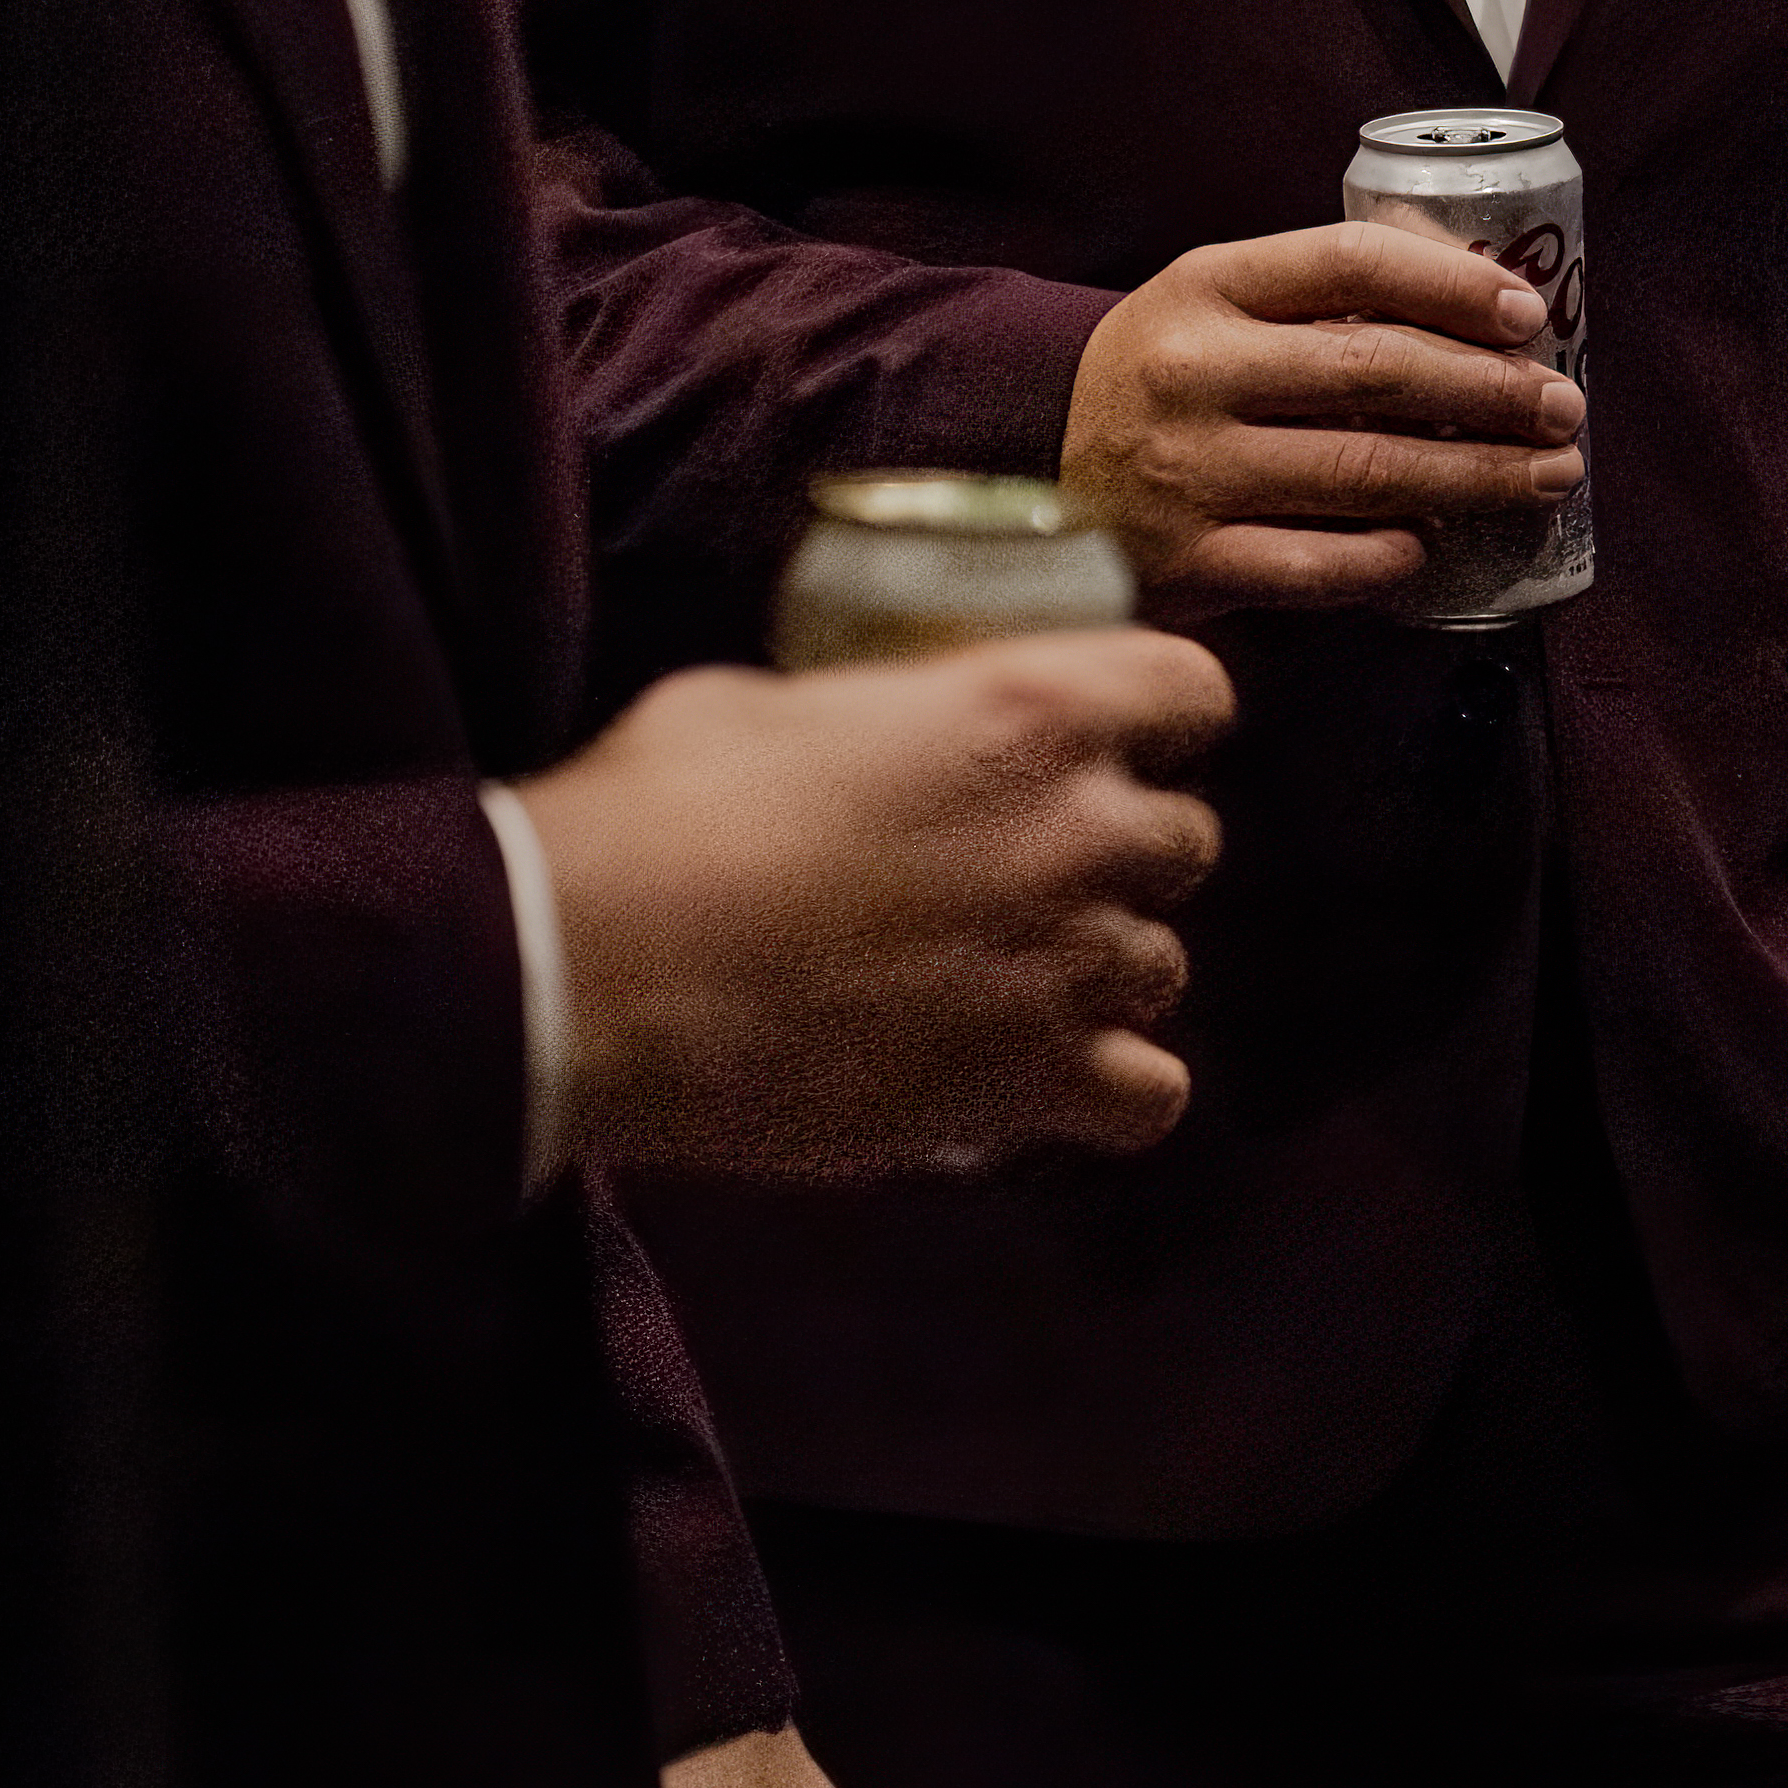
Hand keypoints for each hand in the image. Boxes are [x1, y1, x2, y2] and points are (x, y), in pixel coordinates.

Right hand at [526, 629, 1225, 1179]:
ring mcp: (1067, 967)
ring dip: (1101, 968)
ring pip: (1164, 966)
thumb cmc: (660, 813)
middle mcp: (1080, 835)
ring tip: (1011, 981)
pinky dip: (1109, 1091)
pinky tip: (1038, 1079)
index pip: (1194, 691)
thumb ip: (871, 712)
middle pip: (1185, 839)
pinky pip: (1149, 1097)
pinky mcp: (1028, 1087)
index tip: (1106, 737)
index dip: (1157, 715)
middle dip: (1118, 850)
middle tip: (1024, 870)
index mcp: (1031, 711)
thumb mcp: (768, 703)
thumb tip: (870, 731)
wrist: (593, 976)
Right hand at [1060, 220, 1579, 613]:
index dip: (1454, 286)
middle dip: (1493, 392)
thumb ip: (1328, 293)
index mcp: (1205, 286)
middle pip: (1376, 372)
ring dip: (1476, 477)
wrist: (1038, 473)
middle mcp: (1191, 373)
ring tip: (1547, 476)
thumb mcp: (1220, 304)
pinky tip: (1433, 544)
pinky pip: (1318, 568)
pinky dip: (1390, 557)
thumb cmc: (1171, 378)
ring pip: (1366, 473)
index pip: (1352, 264)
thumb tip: (1488, 291)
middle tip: (1564, 408)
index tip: (1528, 316)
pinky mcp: (1190, 564)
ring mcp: (1187, 473)